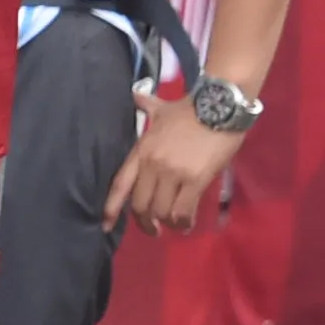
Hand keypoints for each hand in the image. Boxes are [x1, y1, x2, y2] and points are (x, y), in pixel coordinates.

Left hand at [101, 93, 245, 234]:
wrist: (219, 107)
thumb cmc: (191, 109)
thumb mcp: (163, 108)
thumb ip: (147, 105)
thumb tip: (137, 95)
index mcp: (141, 151)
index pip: (120, 184)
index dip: (111, 207)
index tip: (105, 226)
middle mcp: (153, 165)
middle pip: (140, 204)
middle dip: (145, 222)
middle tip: (153, 229)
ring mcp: (173, 173)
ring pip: (161, 210)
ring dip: (167, 222)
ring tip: (174, 225)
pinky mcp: (195, 180)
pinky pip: (184, 209)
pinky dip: (184, 221)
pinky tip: (187, 224)